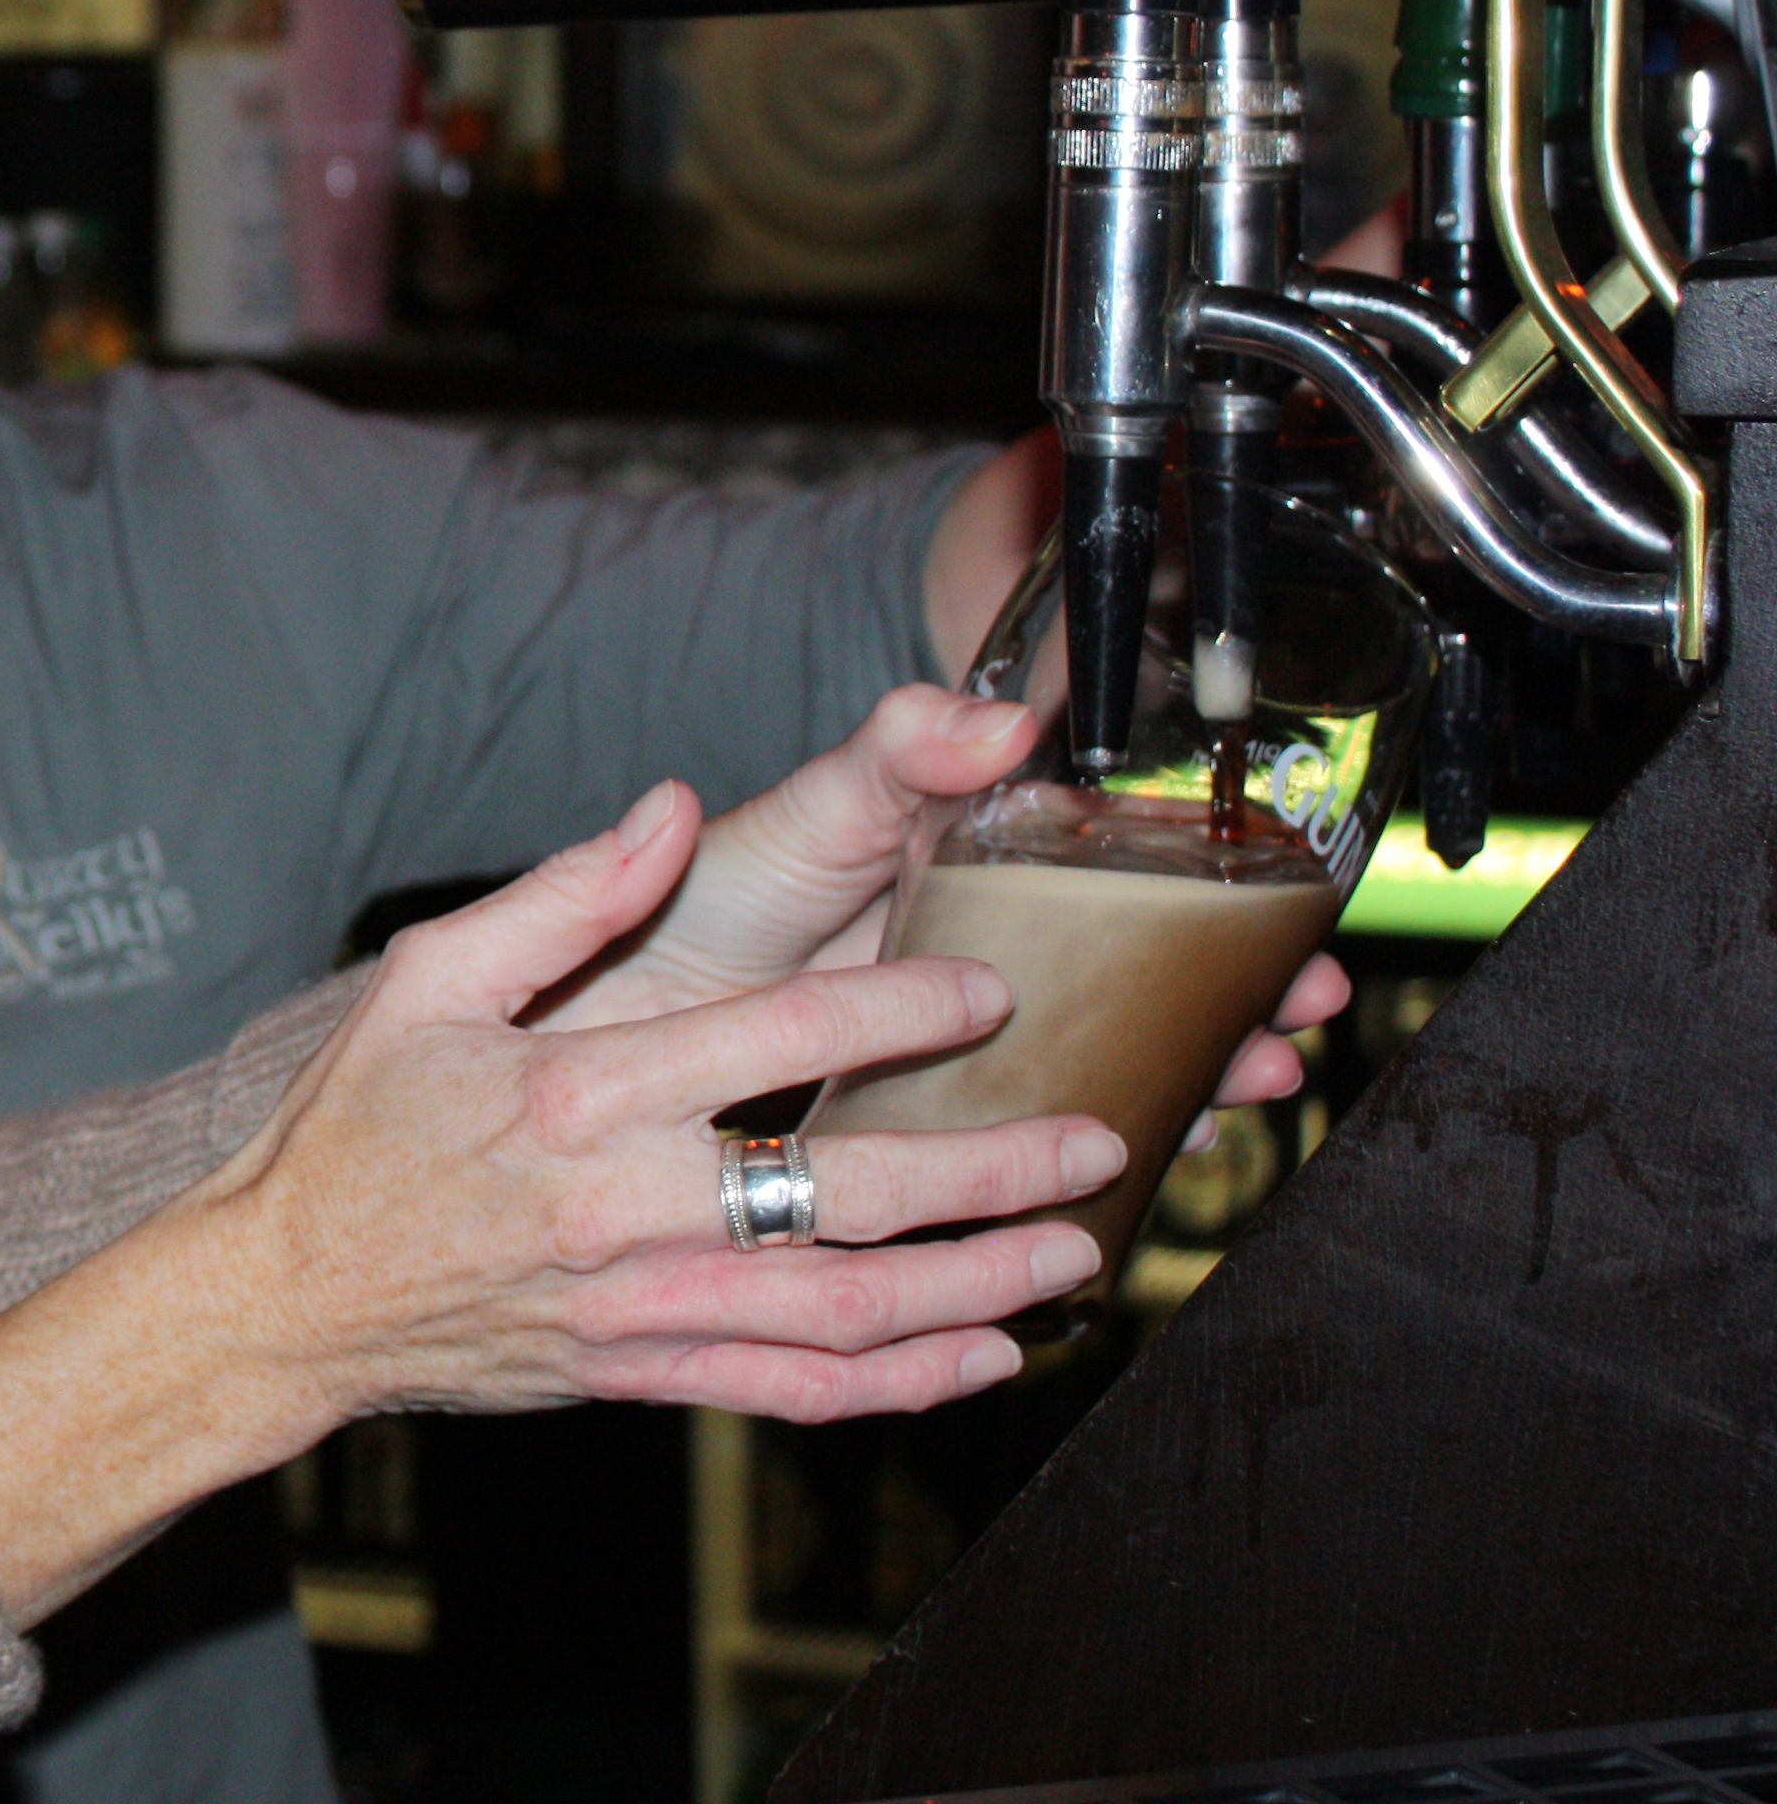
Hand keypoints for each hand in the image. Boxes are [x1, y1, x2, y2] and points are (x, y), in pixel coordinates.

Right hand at [0, 782, 1120, 1626]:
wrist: (279, 1296)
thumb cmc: (351, 1126)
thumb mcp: (428, 979)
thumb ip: (563, 894)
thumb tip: (666, 806)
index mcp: (577, 1092)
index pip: (771, 1040)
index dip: (896, 1007)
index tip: (991, 985)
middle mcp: (621, 1206)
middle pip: (843, 1193)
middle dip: (986, 1171)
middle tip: (1095, 1140)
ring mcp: (637, 1305)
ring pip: (842, 1309)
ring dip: (973, 1286)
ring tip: (1074, 1254)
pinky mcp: (637, 1373)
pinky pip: (792, 1390)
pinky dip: (898, 1383)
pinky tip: (981, 1357)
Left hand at [542, 689, 1353, 1120]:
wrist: (610, 1004)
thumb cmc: (710, 889)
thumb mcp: (815, 805)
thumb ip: (901, 753)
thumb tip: (1003, 717)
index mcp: (981, 891)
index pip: (1132, 897)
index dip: (1221, 914)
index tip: (1294, 934)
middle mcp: (986, 978)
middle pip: (1141, 995)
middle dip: (1232, 1012)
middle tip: (1296, 1025)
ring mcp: (957, 1063)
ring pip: (1098, 1079)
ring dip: (1181, 1087)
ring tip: (1245, 1091)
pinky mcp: (918, 1143)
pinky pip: (1019, 1166)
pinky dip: (1081, 1176)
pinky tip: (1137, 1190)